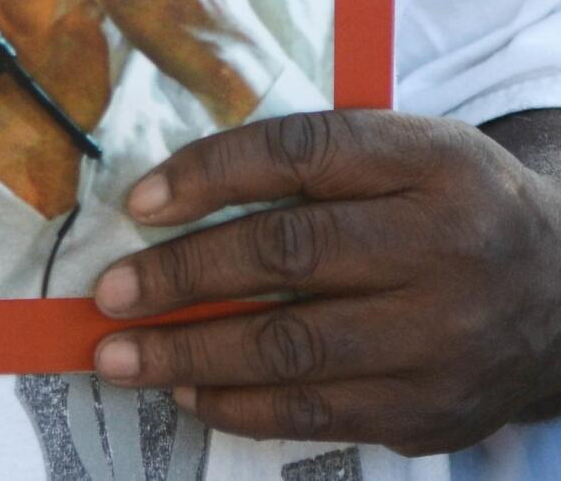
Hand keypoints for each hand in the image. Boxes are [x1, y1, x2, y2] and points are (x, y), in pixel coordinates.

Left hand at [91, 110, 560, 454]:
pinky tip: (188, 388)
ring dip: (190, 353)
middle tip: (109, 292)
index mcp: (430, 162)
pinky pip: (316, 413)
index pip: (303, 153)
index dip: (212, 174)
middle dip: (183, 276)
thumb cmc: (453, 203)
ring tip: (120, 355)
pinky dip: (239, 403)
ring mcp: (441, 340)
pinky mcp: (430, 411)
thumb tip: (179, 191)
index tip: (140, 201)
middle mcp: (442, 248)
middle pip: (290, 256)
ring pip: (293, 349)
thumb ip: (314, 159)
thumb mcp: (409, 149)